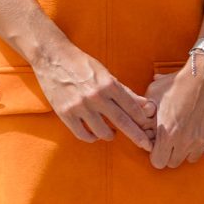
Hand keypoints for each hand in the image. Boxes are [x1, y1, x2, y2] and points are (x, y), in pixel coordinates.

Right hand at [31, 43, 156, 148]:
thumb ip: (125, 91)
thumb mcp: (106, 74)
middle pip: (122, 122)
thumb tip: (145, 104)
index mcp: (109, 84)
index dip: (142, 120)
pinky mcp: (65, 114)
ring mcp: (80, 106)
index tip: (150, 129)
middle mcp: (96, 96)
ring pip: (102, 132)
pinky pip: (82, 134)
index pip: (132, 107)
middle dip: (137, 135)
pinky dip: (91, 138)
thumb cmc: (83, 64)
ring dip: (110, 135)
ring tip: (112, 133)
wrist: (53, 58)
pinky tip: (95, 135)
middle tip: (146, 145)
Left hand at [148, 56, 203, 168]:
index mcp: (167, 133)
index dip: (157, 154)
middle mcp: (184, 140)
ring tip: (188, 135)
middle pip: (174, 162)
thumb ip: (143, 111)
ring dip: (188, 150)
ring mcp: (202, 139)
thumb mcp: (153, 94)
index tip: (160, 144)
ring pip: (192, 159)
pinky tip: (201, 135)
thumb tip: (138, 121)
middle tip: (173, 139)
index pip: (158, 162)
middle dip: (171, 153)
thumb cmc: (176, 83)